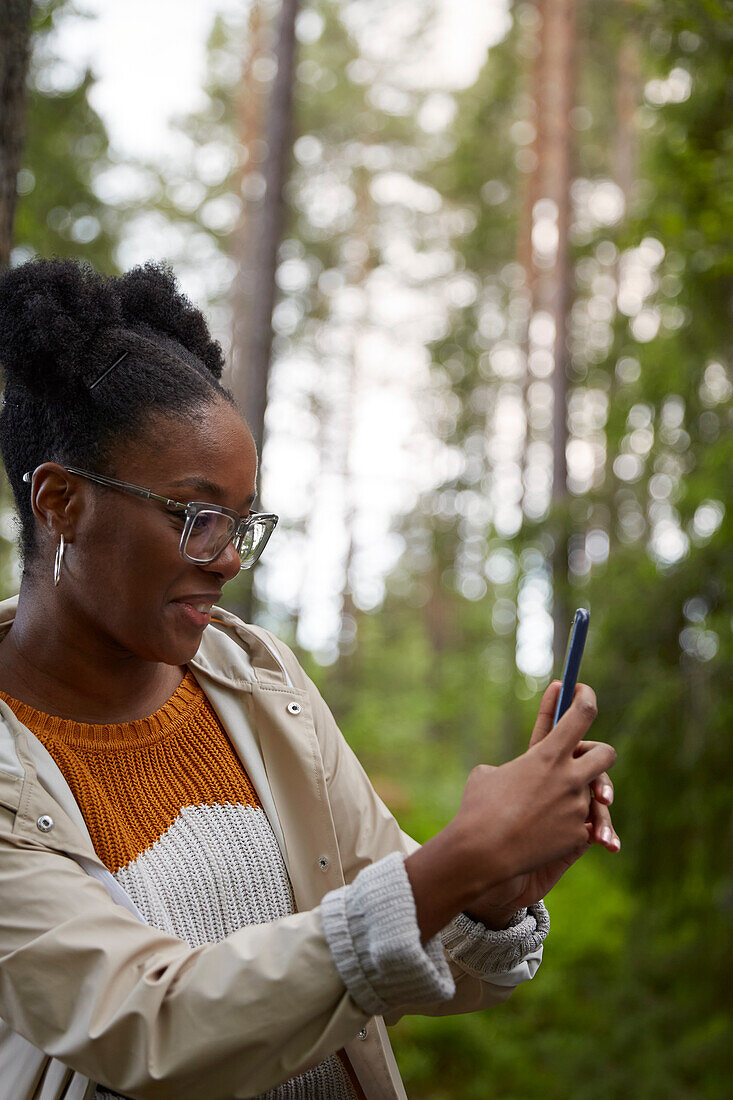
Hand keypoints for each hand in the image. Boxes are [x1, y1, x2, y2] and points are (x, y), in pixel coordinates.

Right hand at [464, 682, 619, 927]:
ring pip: (591, 797)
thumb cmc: (478, 810)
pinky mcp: (577, 836)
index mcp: (547, 755)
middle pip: (606, 755)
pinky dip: (567, 829)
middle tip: (587, 756)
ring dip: (575, 799)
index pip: (580, 715)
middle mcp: (569, 778)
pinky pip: (581, 827)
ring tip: (549, 810)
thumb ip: (509, 770)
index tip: (584, 691)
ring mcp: (576, 808)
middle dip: (600, 754)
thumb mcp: (486, 776)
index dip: (586, 698)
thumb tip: (508, 775)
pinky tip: (545, 837)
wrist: (483, 854)